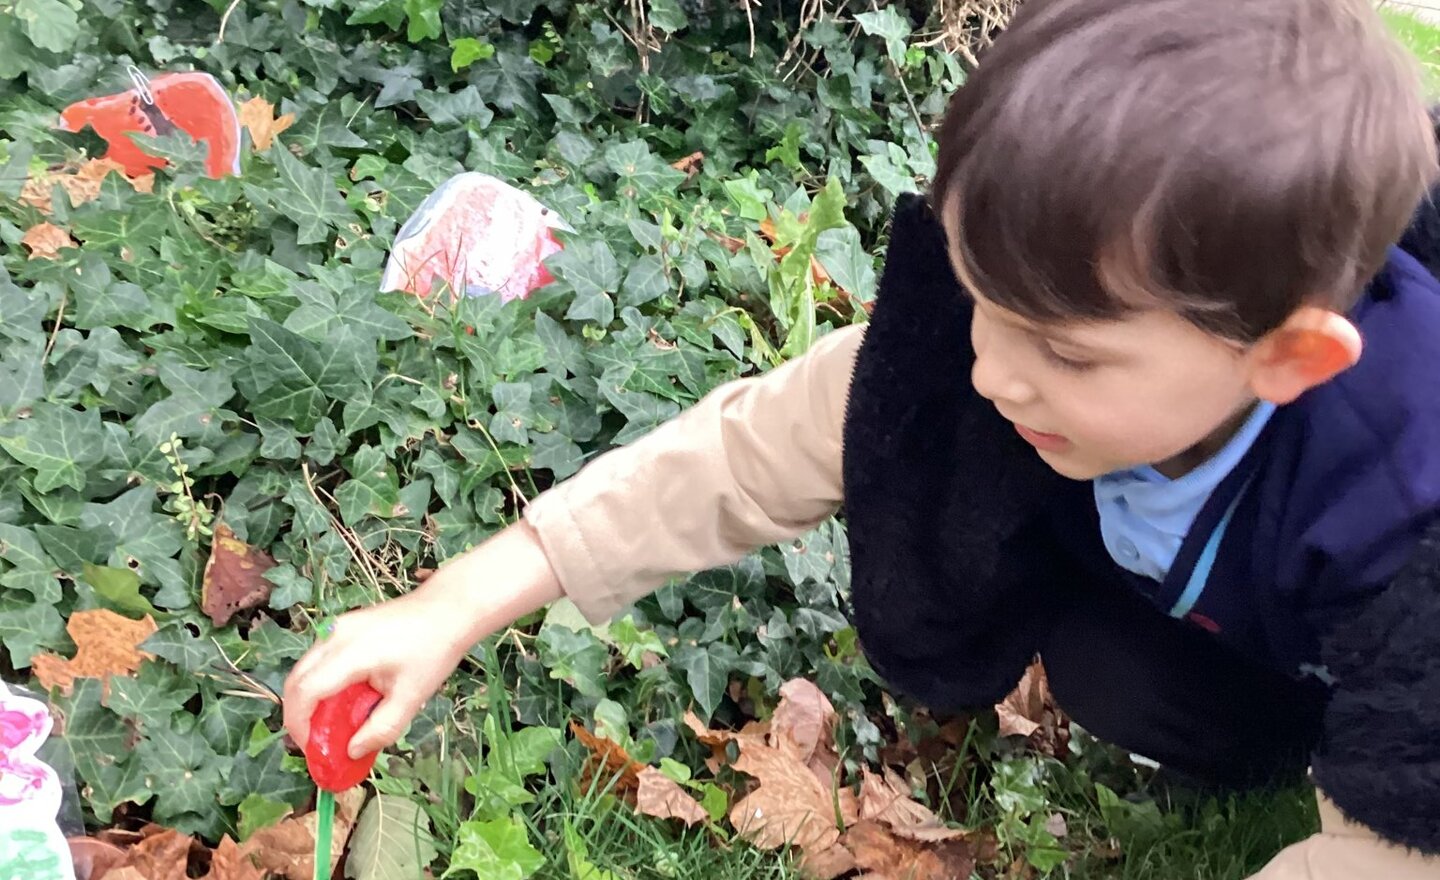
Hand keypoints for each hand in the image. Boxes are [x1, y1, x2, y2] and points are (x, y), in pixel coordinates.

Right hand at [282, 521, 563, 757]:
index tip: (313, 748)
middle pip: (296, 680)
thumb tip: (353, 751)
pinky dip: (321, 683)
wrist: (448, 609)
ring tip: (332, 724)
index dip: (300, 724)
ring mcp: (337, 627)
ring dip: (310, 699)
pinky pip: (319, 658)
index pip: (306, 691)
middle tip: (316, 742)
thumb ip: (382, 728)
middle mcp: (336, 635)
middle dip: (299, 715)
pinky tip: (345, 699)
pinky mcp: (343, 625)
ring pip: (305, 668)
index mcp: (351, 652)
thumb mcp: (412, 696)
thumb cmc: (434, 649)